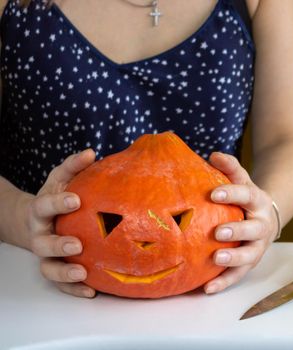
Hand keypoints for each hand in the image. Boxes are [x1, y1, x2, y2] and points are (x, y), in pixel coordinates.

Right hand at [25, 149, 96, 297]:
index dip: (58, 204)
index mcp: (40, 211)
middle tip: (77, 243)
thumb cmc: (55, 197)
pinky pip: (60, 283)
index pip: (45, 206)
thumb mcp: (60, 180)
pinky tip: (92, 291)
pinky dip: (74, 289)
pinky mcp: (54, 268)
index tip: (76, 200)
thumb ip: (73, 167)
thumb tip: (91, 152)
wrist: (35, 220)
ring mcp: (45, 254)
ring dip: (64, 271)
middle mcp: (39, 234)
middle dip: (59, 244)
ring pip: (48, 268)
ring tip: (82, 272)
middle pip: (43, 243)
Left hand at [204, 152, 278, 293]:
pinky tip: (207, 289)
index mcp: (259, 201)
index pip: (247, 195)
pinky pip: (238, 275)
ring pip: (250, 256)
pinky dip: (224, 282)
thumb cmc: (246, 197)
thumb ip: (230, 168)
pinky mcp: (250, 263)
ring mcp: (257, 246)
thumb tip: (213, 155)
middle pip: (253, 229)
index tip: (213, 193)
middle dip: (237, 231)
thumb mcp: (242, 180)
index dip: (232, 194)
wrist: (267, 217)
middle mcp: (262, 225)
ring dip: (234, 259)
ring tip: (216, 259)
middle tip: (218, 233)